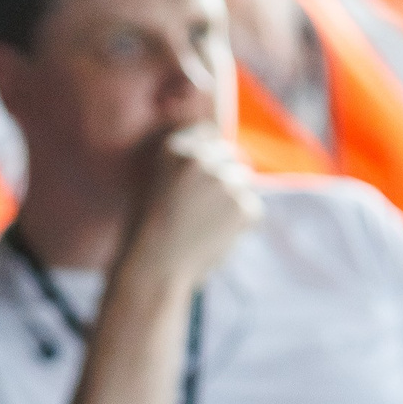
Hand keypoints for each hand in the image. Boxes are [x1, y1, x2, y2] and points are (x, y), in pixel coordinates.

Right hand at [122, 126, 261, 288]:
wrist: (155, 269)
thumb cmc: (151, 233)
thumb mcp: (156, 184)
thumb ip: (186, 165)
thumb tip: (224, 147)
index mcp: (174, 149)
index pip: (207, 134)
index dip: (208, 157)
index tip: (199, 178)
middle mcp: (201, 159)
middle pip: (230, 156)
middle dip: (223, 178)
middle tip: (204, 208)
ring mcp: (224, 182)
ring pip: (243, 181)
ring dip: (232, 199)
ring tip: (205, 226)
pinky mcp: (244, 206)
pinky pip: (252, 209)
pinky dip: (239, 224)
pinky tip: (214, 238)